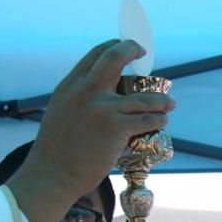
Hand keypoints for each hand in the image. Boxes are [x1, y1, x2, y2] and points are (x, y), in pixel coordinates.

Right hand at [7, 39, 176, 221]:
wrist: (52, 174)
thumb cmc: (56, 150)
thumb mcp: (61, 112)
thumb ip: (80, 99)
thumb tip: (103, 96)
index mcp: (70, 85)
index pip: (95, 54)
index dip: (114, 47)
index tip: (127, 48)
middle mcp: (86, 91)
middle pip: (115, 58)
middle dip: (132, 51)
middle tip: (143, 54)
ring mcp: (103, 108)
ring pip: (142, 97)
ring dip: (160, 100)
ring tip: (169, 104)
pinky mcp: (116, 128)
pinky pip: (146, 120)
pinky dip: (158, 119)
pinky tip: (162, 120)